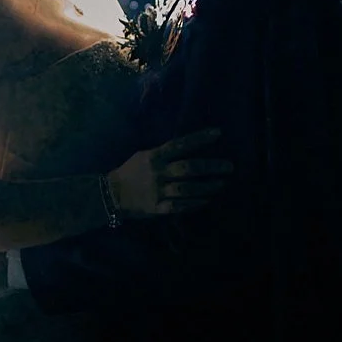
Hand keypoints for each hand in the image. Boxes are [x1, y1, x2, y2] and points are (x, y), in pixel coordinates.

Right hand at [105, 128, 232, 217]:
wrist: (111, 194)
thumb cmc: (130, 171)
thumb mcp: (144, 155)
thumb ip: (163, 153)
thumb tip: (186, 147)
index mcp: (154, 156)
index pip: (180, 144)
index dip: (199, 138)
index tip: (218, 134)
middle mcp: (158, 172)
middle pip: (188, 168)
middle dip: (210, 167)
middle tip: (229, 166)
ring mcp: (158, 191)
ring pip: (187, 189)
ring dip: (207, 186)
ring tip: (221, 183)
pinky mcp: (157, 208)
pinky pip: (179, 206)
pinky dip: (194, 204)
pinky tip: (207, 200)